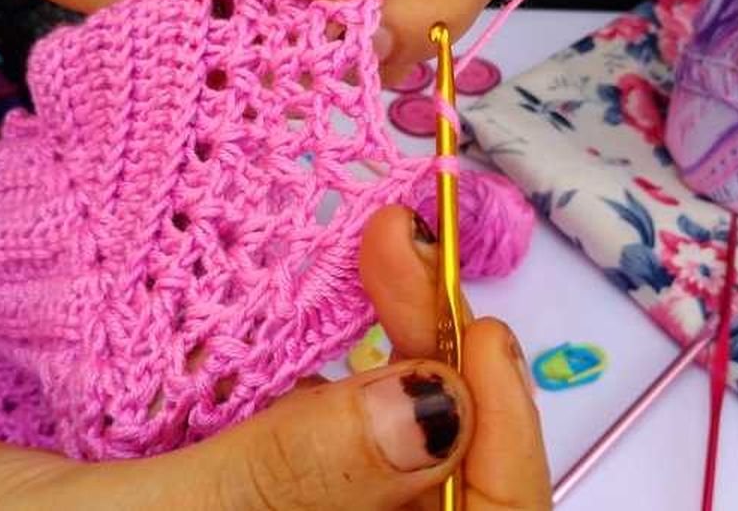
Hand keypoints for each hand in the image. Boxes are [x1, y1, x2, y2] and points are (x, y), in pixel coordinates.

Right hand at [0, 206, 548, 509]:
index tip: (475, 331)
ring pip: (390, 450)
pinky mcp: (233, 488)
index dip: (504, 451)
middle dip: (447, 366)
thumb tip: (442, 416)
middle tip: (410, 253)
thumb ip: (282, 486)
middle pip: (443, 490)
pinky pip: (324, 431)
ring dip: (403, 347)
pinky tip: (330, 300)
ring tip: (380, 250)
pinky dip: (342, 358)